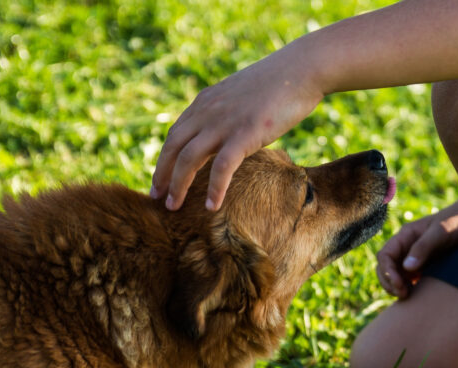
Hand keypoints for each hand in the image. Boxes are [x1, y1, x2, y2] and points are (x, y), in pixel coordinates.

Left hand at [152, 49, 323, 210]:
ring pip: (188, 159)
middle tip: (156, 197)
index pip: (175, 134)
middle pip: (173, 147)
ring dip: (177, 185)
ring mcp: (224, 122)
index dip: (165, 158)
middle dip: (161, 174)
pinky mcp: (245, 134)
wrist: (301, 70)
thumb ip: (227, 112)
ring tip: (173, 207)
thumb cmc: (279, 84)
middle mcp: (207, 111)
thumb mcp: (242, 96)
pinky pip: (222, 167)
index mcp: (206, 102)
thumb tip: (227, 132)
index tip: (161, 178)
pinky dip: (214, 189)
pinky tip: (211, 207)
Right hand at [376, 204, 457, 297]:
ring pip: (396, 275)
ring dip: (396, 287)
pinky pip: (409, 279)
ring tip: (408, 297)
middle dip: (389, 282)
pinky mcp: (425, 265)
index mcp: (405, 236)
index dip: (387, 272)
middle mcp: (406, 247)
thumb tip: (407, 268)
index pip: (385, 256)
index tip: (399, 285)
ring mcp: (414, 257)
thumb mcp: (441, 232)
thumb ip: (423, 248)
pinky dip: (408, 288)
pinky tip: (417, 295)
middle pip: (385, 267)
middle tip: (403, 295)